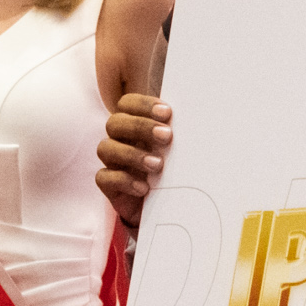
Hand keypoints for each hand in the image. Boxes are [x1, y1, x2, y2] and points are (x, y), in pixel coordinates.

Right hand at [96, 93, 172, 226]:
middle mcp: (119, 139)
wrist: (165, 201)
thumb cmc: (172, 167)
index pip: (127, 104)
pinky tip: (144, 187)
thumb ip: (179, 133)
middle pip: (115, 123)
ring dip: (132, 154)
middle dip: (141, 127)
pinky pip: (104, 178)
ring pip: (105, 148)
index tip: (167, 113)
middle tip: (167, 136)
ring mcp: (112, 161)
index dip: (143, 105)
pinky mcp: (109, 185)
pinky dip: (124, 181)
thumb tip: (200, 118)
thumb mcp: (178, 149)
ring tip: (158, 165)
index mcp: (134, 123)